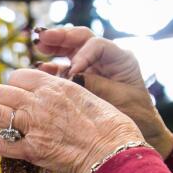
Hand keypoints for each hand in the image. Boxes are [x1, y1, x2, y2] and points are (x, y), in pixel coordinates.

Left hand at [0, 69, 146, 172]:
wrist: (114, 151)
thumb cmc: (111, 128)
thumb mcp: (89, 98)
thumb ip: (69, 94)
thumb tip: (60, 95)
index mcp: (56, 85)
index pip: (21, 76)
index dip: (10, 84)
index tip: (6, 92)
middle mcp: (41, 101)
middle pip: (2, 91)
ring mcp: (34, 124)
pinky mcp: (31, 150)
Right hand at [33, 27, 172, 157]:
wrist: (134, 135)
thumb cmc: (134, 116)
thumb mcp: (117, 99)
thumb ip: (94, 85)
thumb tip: (70, 76)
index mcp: (120, 59)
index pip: (97, 45)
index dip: (83, 54)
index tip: (72, 72)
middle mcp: (106, 59)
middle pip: (81, 39)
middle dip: (62, 37)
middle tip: (43, 37)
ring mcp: (93, 67)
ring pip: (71, 49)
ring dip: (54, 46)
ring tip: (38, 44)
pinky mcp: (82, 79)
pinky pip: (65, 68)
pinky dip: (52, 67)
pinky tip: (39, 69)